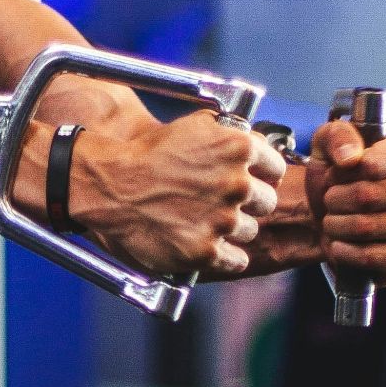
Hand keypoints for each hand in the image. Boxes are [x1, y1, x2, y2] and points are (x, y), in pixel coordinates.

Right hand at [81, 110, 287, 276]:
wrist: (110, 185)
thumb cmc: (148, 154)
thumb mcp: (192, 126)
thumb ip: (229, 134)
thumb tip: (255, 142)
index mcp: (238, 148)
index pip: (275, 168)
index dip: (261, 174)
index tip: (248, 179)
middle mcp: (237, 184)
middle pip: (266, 202)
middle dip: (247, 202)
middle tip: (220, 201)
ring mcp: (223, 220)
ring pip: (249, 231)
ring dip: (231, 228)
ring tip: (203, 220)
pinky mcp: (206, 251)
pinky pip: (236, 260)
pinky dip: (223, 255)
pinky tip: (205, 242)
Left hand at [306, 121, 385, 282]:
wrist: (333, 217)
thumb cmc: (338, 175)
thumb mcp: (329, 144)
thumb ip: (339, 136)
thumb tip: (351, 157)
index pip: (373, 164)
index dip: (344, 172)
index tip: (336, 173)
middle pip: (370, 196)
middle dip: (337, 199)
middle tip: (330, 200)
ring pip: (370, 226)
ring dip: (338, 225)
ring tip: (332, 221)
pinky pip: (377, 258)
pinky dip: (348, 253)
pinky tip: (339, 246)